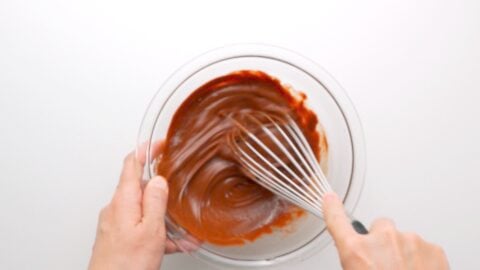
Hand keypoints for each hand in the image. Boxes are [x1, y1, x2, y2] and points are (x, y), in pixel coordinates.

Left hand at [88, 141, 178, 269]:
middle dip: (162, 190)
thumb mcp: (150, 230)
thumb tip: (159, 180)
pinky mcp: (117, 237)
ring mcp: (116, 223)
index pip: (132, 163)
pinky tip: (172, 243)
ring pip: (143, 209)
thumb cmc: (126, 265)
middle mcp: (116, 208)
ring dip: (163, 217)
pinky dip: (156, 231)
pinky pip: (140, 225)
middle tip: (179, 194)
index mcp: (124, 200)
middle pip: (140, 187)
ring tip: (183, 231)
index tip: (159, 143)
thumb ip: (155, 201)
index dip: (146, 150)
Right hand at [323, 193, 448, 269]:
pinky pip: (423, 247)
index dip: (332, 208)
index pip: (337, 220)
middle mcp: (382, 240)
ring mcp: (410, 241)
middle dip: (382, 241)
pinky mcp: (433, 248)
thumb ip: (355, 259)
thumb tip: (360, 258)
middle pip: (379, 226)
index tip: (329, 199)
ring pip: (403, 238)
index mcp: (357, 251)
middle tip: (385, 263)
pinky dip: (422, 259)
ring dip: (403, 252)